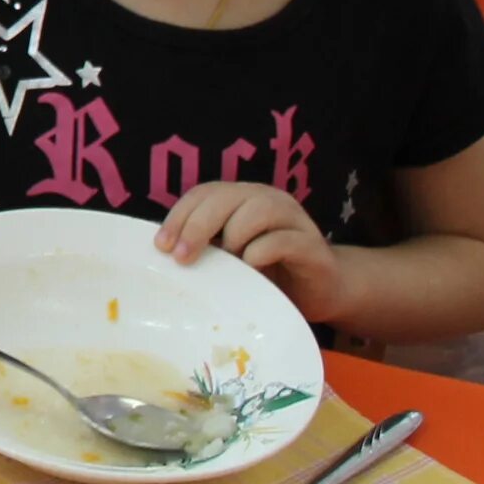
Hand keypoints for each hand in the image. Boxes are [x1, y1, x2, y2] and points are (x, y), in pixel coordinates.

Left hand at [159, 183, 344, 320]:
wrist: (322, 290)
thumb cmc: (268, 273)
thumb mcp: (230, 258)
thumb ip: (206, 247)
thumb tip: (165, 254)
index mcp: (242, 198)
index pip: (204, 193)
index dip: (180, 215)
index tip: (161, 246)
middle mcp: (268, 200)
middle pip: (226, 197)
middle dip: (198, 225)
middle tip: (182, 257)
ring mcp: (294, 220)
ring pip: (258, 209)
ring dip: (233, 236)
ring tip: (226, 262)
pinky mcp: (313, 246)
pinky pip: (284, 240)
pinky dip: (261, 253)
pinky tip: (251, 268)